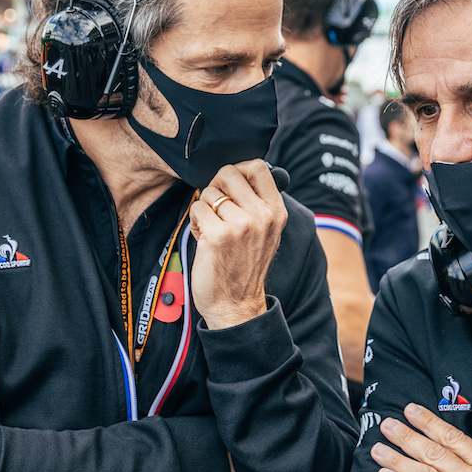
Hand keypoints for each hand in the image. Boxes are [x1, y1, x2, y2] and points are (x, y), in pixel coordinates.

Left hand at [189, 160, 286, 328]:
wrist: (236, 304)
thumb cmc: (245, 266)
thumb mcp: (265, 232)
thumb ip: (257, 203)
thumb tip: (237, 174)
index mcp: (276, 212)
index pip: (258, 167)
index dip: (238, 170)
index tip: (230, 186)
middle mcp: (262, 216)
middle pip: (229, 173)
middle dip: (216, 186)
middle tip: (216, 207)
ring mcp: (241, 225)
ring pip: (208, 193)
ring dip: (204, 209)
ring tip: (212, 229)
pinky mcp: (218, 235)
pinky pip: (197, 209)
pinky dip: (195, 222)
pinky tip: (204, 238)